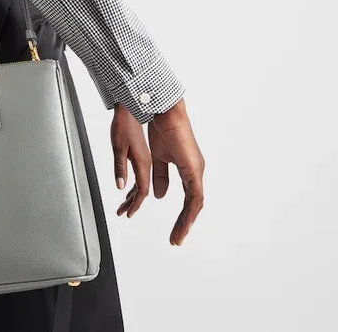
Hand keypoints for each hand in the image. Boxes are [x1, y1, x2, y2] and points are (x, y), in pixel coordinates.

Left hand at [111, 103, 152, 219]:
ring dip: (133, 196)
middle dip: (133, 204)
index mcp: (143, 163)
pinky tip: (129, 189)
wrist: (130, 107)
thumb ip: (120, 167)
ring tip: (123, 205)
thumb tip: (121, 186)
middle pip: (142, 190)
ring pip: (142, 183)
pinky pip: (141, 176)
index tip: (129, 214)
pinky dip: (135, 186)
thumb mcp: (118, 146)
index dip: (135, 204)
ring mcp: (146, 159)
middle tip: (123, 212)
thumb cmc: (124, 123)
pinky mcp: (142, 155)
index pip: (142, 191)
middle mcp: (147, 163)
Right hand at [149, 98, 204, 244]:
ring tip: (176, 238)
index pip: (187, 198)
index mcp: (186, 168)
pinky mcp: (194, 169)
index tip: (173, 230)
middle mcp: (194, 170)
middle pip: (193, 204)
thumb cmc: (161, 128)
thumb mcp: (157, 159)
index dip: (180, 215)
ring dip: (186, 223)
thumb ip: (160, 176)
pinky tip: (184, 223)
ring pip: (195, 204)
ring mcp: (196, 170)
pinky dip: (190, 213)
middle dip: (183, 224)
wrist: (163, 112)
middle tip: (175, 240)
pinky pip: (195, 197)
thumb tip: (159, 195)